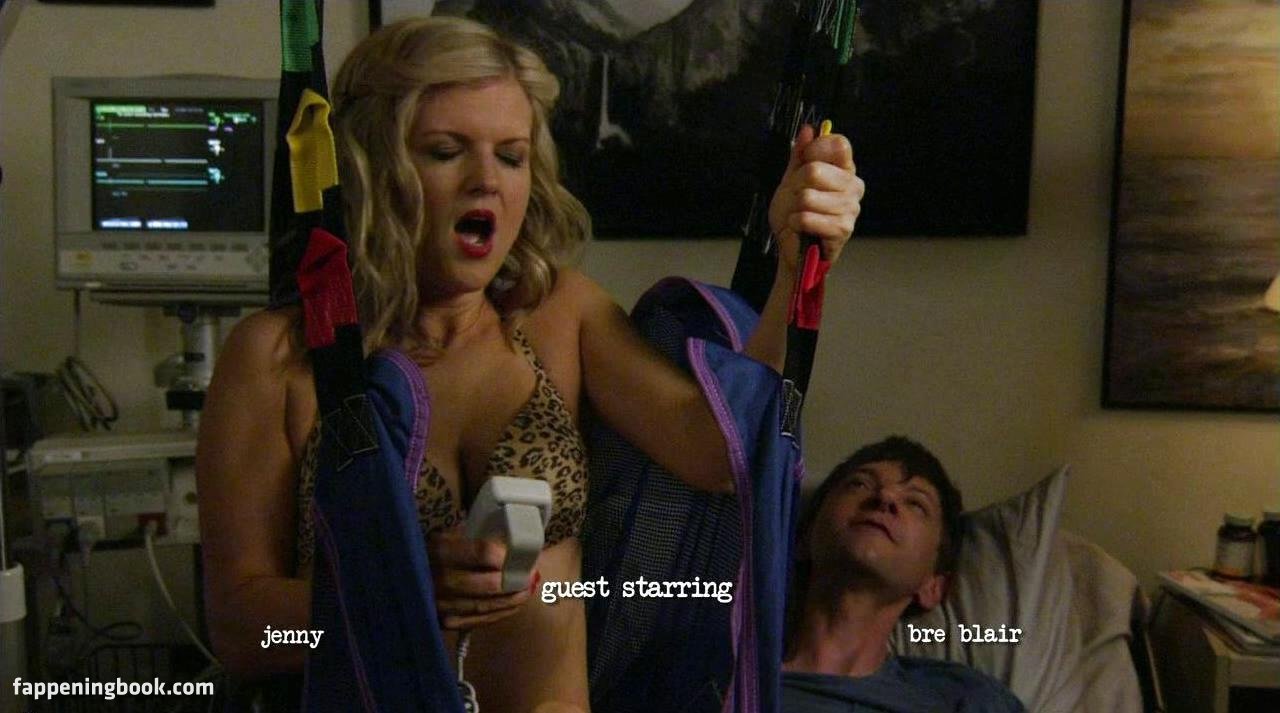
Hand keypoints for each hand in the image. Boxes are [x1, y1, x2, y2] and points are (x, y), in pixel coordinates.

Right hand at [427, 525, 536, 629]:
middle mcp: (439, 579)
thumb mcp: (447, 536)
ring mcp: (440, 605)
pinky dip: (500, 613)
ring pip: (486, 605)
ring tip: (528, 590)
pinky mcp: (444, 623)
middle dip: (515, 581)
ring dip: (512, 600)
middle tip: (532, 576)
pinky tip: (512, 605)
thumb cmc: (431, 553)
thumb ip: (475, 537)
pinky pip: (479, 620)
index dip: (507, 555)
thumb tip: (510, 540)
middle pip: (489, 583)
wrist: (400, 579)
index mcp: (440, 550)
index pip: (484, 552)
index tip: (523, 554)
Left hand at [767, 123, 864, 272]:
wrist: (790, 245)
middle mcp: (853, 186)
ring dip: (795, 208)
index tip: (804, 161)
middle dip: (797, 186)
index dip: (815, 150)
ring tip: (801, 214)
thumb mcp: (792, 179)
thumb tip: (809, 129)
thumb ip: (800, 154)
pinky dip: (797, 223)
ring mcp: (851, 208)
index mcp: (845, 169)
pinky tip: (802, 227)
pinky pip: (808, 217)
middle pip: (816, 170)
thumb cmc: (794, 212)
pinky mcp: (843, 229)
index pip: (839, 145)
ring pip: (808, 196)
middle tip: (799, 198)